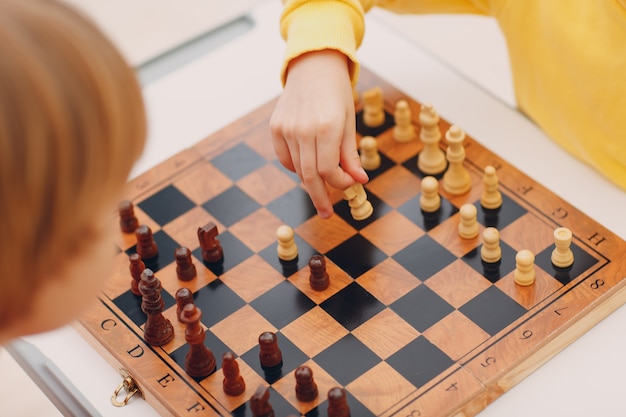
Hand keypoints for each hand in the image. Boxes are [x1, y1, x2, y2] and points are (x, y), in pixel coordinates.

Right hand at [270, 49, 367, 218]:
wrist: (312, 65)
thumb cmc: (336, 93)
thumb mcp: (349, 121)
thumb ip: (350, 154)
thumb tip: (358, 181)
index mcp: (327, 127)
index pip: (329, 171)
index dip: (339, 184)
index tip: (349, 185)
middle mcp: (303, 129)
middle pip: (310, 176)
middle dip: (320, 197)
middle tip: (326, 213)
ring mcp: (286, 129)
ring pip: (298, 169)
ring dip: (311, 180)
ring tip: (322, 183)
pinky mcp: (275, 127)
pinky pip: (285, 158)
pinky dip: (296, 166)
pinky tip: (307, 163)